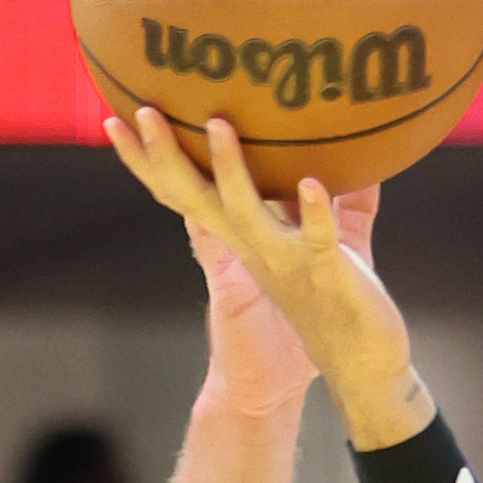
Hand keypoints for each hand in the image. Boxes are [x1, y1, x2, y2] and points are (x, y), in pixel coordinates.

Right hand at [103, 110, 434, 446]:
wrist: (356, 374)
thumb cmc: (336, 310)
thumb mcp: (329, 250)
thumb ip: (335, 207)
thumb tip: (355, 161)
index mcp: (246, 242)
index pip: (190, 194)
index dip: (154, 160)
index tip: (126, 112)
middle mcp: (253, 252)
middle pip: (195, 200)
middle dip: (164, 157)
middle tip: (142, 109)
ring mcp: (285, 266)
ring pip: (245, 215)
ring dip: (230, 170)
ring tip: (217, 124)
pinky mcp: (324, 281)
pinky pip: (317, 244)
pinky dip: (314, 214)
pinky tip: (311, 185)